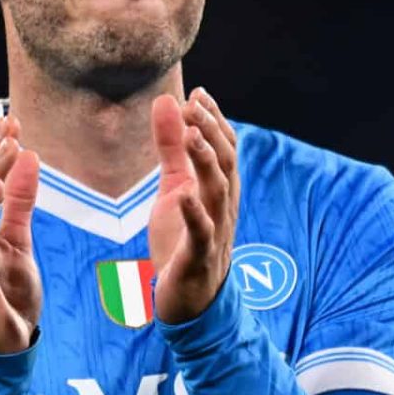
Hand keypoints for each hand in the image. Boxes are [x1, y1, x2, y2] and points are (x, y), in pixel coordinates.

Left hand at [148, 87, 238, 323]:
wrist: (190, 301)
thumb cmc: (183, 242)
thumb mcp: (173, 187)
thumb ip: (171, 147)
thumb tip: (168, 101)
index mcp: (219, 189)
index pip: (225, 148)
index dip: (214, 120)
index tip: (199, 93)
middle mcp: (223, 207)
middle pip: (225, 162)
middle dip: (211, 132)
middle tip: (194, 106)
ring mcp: (214, 231)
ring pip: (218, 191)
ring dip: (206, 161)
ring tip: (191, 135)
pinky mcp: (199, 257)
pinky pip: (201, 233)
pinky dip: (195, 213)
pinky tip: (184, 195)